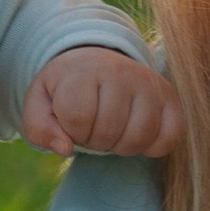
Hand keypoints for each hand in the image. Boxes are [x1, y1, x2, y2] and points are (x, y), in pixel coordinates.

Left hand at [20, 45, 180, 157]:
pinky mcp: (170, 97)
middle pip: (109, 131)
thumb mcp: (39, 104)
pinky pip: (170, 137)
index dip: (72, 131)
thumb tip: (64, 148)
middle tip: (92, 126)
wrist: (94, 62)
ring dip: (121, 146)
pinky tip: (136, 136)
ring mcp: (149, 82)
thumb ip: (39, 128)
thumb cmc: (65, 90)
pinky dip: (153, 148)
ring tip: (112, 131)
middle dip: (95, 140)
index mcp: (83, 69)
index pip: (78, 118)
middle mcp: (120, 70)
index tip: (71, 121)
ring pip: (139, 137)